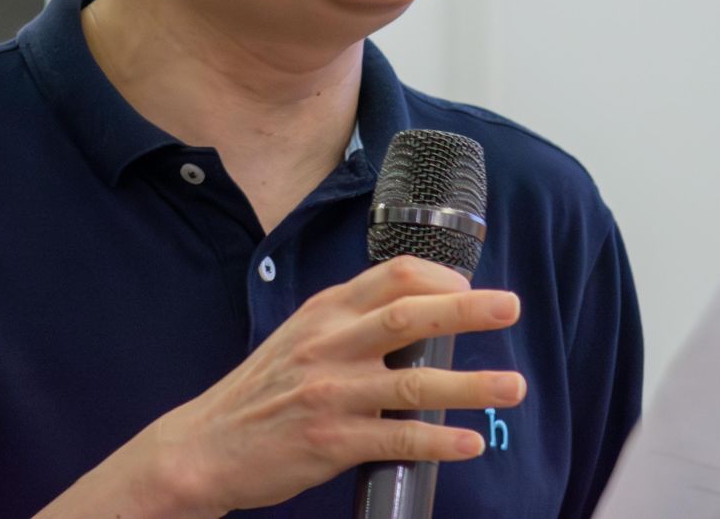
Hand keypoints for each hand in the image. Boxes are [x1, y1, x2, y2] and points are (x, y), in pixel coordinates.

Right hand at [136, 254, 526, 514]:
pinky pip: (398, 437)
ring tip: (513, 386)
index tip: (471, 289)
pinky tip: (469, 443)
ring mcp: (331, 393)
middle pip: (410, 314)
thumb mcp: (300, 335)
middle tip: (511, 308)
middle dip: (468, 311)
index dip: (439, 278)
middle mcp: (330, 344)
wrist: (206, 444)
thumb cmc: (263, 391)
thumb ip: (350, 321)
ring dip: (472, 384)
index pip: (391, 275)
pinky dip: (439, 440)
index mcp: (325, 312)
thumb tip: (415, 313)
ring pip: (415, 381)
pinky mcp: (331, 440)